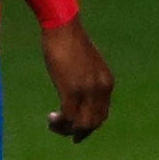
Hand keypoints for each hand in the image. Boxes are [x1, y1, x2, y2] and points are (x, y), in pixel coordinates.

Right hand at [36, 20, 111, 140]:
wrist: (63, 27)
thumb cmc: (71, 41)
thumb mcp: (87, 64)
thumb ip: (88, 79)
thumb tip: (80, 92)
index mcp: (107, 82)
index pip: (102, 114)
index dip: (89, 125)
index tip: (75, 127)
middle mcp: (101, 89)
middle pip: (94, 123)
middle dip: (79, 132)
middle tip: (64, 131)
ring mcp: (87, 91)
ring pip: (81, 124)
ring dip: (67, 129)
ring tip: (54, 124)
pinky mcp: (71, 91)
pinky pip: (68, 118)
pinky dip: (60, 124)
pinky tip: (51, 118)